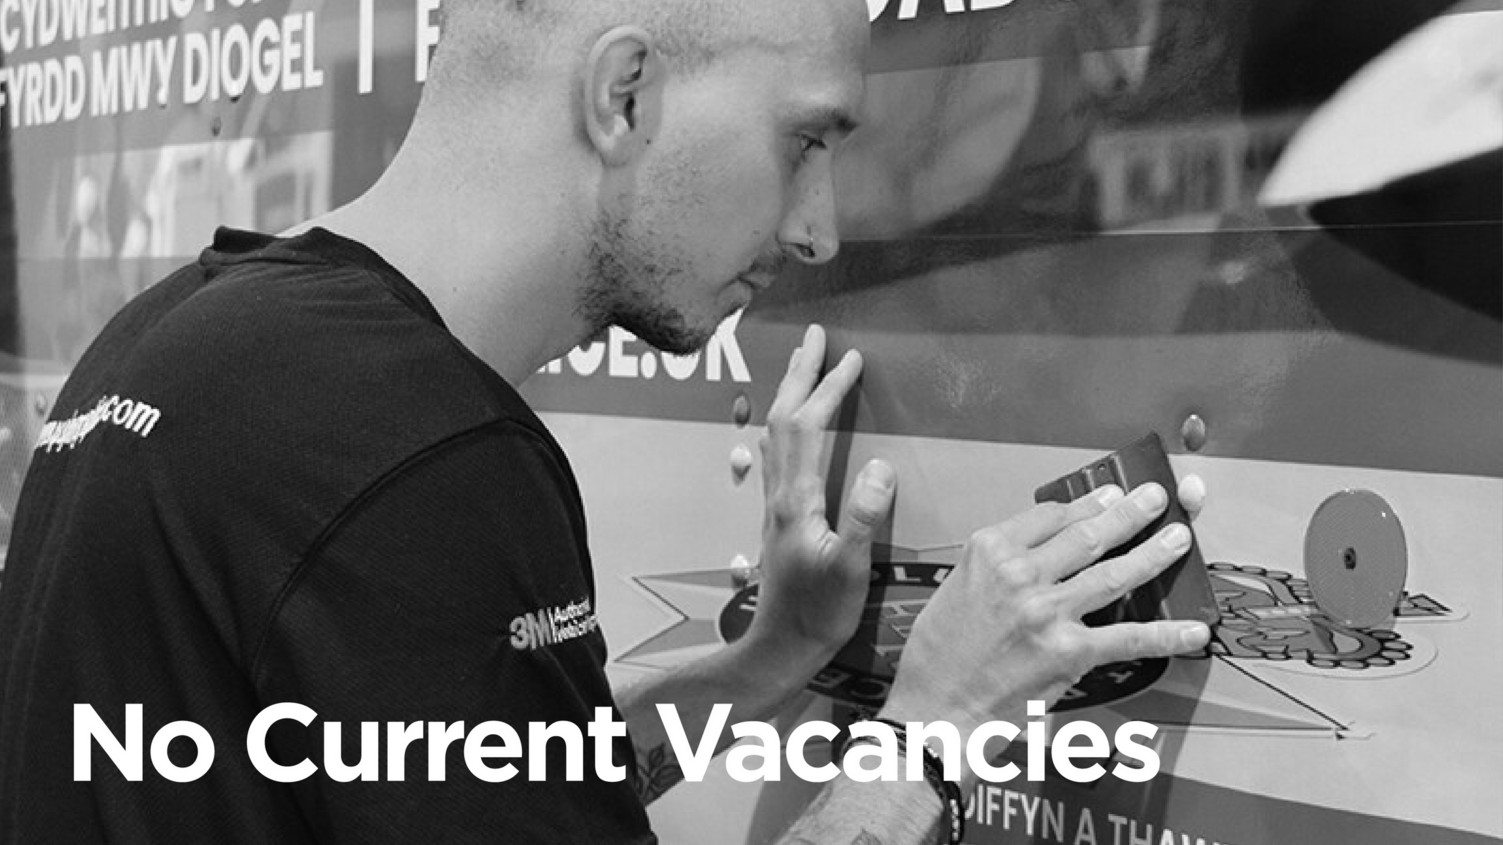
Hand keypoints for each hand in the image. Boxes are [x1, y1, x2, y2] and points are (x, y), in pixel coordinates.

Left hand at [745, 325, 896, 665]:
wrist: (781, 648)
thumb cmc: (819, 614)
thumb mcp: (850, 569)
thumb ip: (864, 516)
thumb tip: (880, 465)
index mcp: (797, 500)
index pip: (810, 427)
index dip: (829, 388)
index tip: (851, 357)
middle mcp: (779, 494)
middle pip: (783, 418)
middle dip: (799, 373)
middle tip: (815, 335)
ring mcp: (775, 504)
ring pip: (776, 433)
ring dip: (789, 392)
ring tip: (802, 363)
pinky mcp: (779, 517)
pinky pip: (778, 453)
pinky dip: (786, 423)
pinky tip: (788, 426)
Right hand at [881, 482, 1211, 738]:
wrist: (936, 706)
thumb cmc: (939, 652)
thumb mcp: (957, 585)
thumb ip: (999, 563)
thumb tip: (1045, 550)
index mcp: (988, 551)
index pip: (1048, 514)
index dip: (1085, 504)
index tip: (1107, 497)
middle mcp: (1020, 574)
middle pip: (1087, 534)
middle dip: (1130, 513)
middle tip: (1156, 498)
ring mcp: (1047, 612)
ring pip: (1114, 573)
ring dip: (1154, 553)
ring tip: (1178, 538)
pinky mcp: (1068, 652)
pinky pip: (1128, 637)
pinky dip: (1166, 634)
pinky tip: (1193, 630)